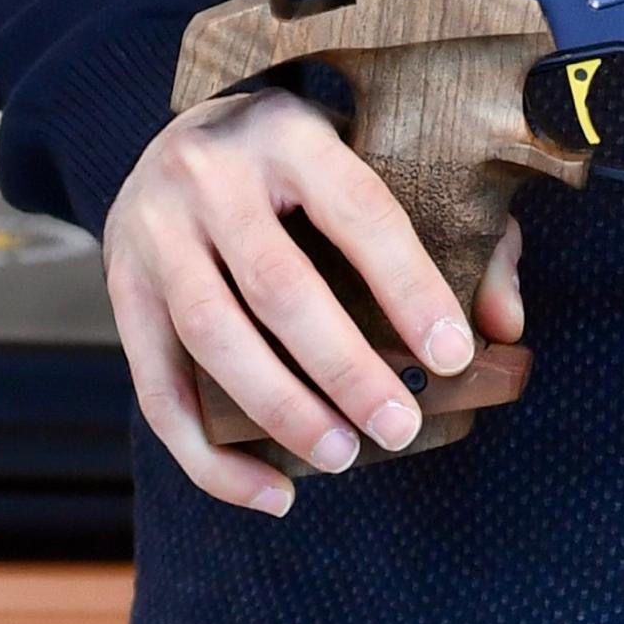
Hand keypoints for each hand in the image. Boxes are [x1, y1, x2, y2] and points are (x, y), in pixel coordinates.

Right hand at [101, 88, 524, 514]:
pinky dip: (209, 456)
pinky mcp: (120, 287)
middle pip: (278, 284)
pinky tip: (268, 492)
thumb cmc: (306, 166)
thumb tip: (503, 326)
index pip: (358, 211)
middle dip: (344, 367)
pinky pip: (157, 389)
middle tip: (400, 424)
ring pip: (213, 335)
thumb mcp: (378, 160)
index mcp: (289, 131)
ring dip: (280, 410)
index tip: (453, 353)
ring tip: (344, 455)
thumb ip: (458, 234)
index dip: (407, 285)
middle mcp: (209, 173)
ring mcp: (153, 230)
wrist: (181, 133)